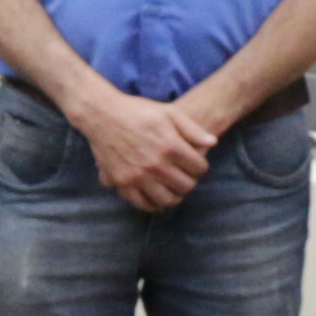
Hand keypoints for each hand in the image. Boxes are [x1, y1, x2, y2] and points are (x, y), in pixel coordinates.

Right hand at [74, 80, 210, 209]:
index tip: (195, 163)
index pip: (199, 168)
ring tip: (172, 188)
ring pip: (167, 199)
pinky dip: (153, 205)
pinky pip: (143, 203)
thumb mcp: (169, 112)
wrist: (102, 115)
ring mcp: (139, 176)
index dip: (200, 166)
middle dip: (189, 181)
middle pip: (186, 186)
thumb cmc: (138, 110)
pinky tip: (157, 198)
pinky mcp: (123, 182)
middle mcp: (156, 165)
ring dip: (174, 196)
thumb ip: (192, 129)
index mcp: (171, 146)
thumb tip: (212, 143)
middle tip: (184, 175)